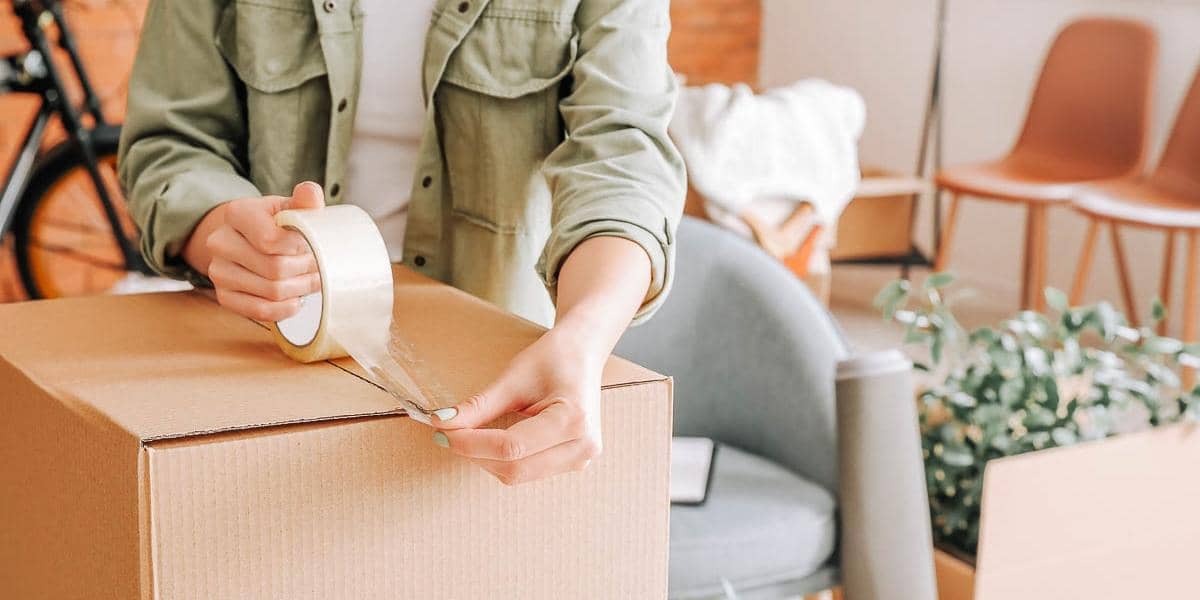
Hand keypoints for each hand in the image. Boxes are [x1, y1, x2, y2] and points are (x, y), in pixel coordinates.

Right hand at [184, 182, 324, 320]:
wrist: (250, 240)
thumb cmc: (276, 223)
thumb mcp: (289, 207)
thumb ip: (303, 201)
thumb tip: (310, 192)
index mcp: (237, 213)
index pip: (271, 240)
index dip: (299, 247)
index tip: (311, 245)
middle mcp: (220, 241)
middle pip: (275, 268)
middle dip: (305, 270)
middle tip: (318, 266)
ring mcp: (218, 271)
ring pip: (271, 291)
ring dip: (300, 289)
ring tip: (309, 279)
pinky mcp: (224, 296)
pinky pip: (260, 311)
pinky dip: (285, 308)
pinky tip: (295, 297)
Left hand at [432, 328, 603, 485]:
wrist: (583, 354)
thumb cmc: (554, 358)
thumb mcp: (513, 378)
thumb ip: (479, 406)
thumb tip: (442, 423)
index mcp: (573, 420)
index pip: (511, 447)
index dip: (471, 443)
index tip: (443, 432)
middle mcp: (583, 446)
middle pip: (515, 468)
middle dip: (475, 454)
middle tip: (448, 435)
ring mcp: (581, 459)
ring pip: (519, 475)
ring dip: (487, 460)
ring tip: (469, 436)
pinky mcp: (573, 463)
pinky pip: (529, 472)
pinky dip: (503, 460)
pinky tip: (492, 442)